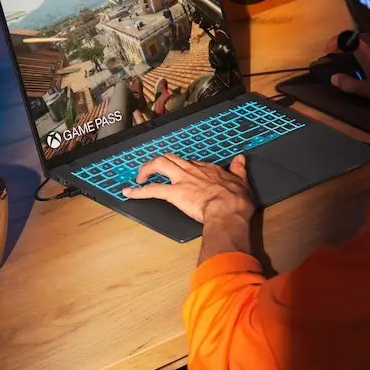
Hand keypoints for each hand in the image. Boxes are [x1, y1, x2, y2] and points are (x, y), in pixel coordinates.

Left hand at [122, 154, 254, 222]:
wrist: (228, 210)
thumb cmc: (235, 200)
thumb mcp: (241, 181)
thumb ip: (238, 169)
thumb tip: (240, 159)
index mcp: (206, 168)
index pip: (189, 163)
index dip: (181, 167)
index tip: (178, 173)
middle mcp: (191, 170)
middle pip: (170, 158)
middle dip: (157, 163)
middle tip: (151, 171)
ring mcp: (181, 180)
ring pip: (158, 165)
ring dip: (146, 170)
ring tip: (138, 178)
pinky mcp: (174, 194)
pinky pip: (152, 190)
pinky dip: (137, 191)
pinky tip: (128, 192)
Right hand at [323, 35, 369, 106]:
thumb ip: (351, 84)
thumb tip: (333, 78)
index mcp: (368, 54)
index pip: (349, 39)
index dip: (337, 41)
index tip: (328, 48)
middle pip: (360, 37)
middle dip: (348, 41)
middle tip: (339, 50)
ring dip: (360, 45)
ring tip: (353, 56)